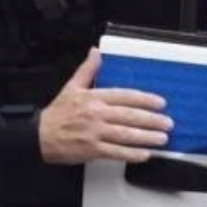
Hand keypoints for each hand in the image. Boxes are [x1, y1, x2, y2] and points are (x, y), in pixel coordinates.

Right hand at [39, 48, 173, 164]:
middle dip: (151, 120)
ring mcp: (94, 133)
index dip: (144, 99)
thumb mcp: (72, 87)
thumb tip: (96, 52)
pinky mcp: (92, 149)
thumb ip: (88, 70)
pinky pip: (116, 152)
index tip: (160, 103)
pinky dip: (131, 154)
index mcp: (93, 98)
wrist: (39, 135)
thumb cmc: (58, 113)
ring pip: (125, 134)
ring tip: (162, 138)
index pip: (124, 96)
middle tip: (167, 123)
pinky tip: (144, 154)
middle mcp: (96, 114)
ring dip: (146, 137)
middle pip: (129, 116)